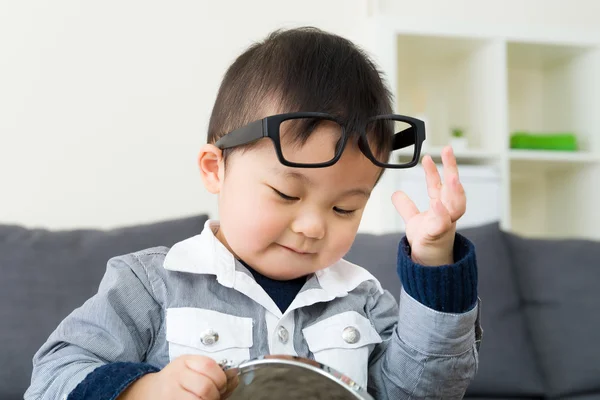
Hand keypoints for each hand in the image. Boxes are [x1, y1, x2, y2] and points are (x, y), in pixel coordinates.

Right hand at [118, 355, 227, 399]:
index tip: (221, 384)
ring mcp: (170, 393)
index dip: (221, 378)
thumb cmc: (177, 381)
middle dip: (215, 394)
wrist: (150, 393)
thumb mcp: (194, 369)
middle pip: (206, 387)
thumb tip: (235, 376)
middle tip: (214, 396)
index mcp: (184, 362)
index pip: (209, 366)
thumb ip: (216, 372)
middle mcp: (175, 375)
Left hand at [392, 146, 465, 265]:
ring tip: (451, 177)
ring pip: (455, 205)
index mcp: (441, 206)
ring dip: (454, 190)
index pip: (439, 184)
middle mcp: (446, 212)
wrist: (429, 263)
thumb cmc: (427, 240)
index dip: (435, 170)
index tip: (428, 156)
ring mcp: (445, 223)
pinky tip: (437, 204)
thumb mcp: (413, 221)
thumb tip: (396, 193)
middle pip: (453, 187)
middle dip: (452, 169)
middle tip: (448, 151)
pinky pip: (443, 223)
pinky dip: (441, 214)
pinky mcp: (439, 235)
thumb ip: (406, 207)